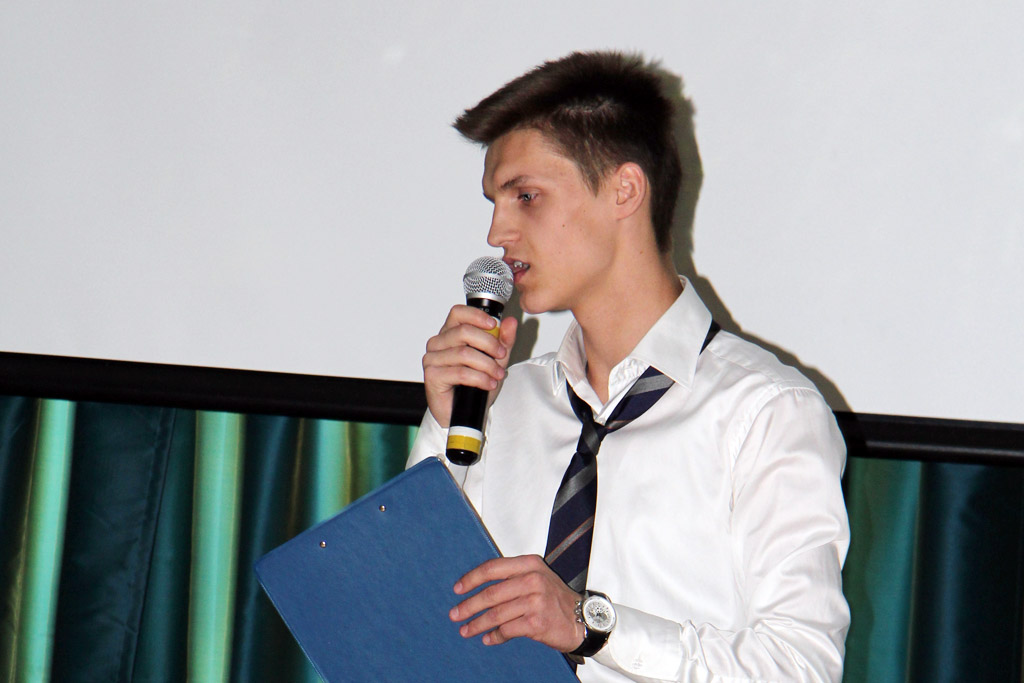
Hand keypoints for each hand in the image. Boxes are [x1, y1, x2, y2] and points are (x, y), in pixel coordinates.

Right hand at [422, 305, 517, 427]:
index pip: (458, 313)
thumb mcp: (495, 360)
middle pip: (464, 331)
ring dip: (487, 365)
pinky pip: (460, 372)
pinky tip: (488, 383)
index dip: (477, 316)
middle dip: (489, 343)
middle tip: (502, 355)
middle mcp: (438, 343)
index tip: (494, 325)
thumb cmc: (474, 385)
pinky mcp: (432, 375)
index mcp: (449, 333)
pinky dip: (479, 378)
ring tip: (497, 374)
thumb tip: (510, 322)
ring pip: (464, 353)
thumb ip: (503, 340)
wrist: (464, 414)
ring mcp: (432, 359)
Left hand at [448, 555, 583, 651]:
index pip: (492, 568)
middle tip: (454, 614)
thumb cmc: (554, 598)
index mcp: (529, 564)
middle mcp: (532, 580)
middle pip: (491, 593)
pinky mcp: (536, 622)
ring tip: (465, 630)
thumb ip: (511, 579)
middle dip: (469, 605)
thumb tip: (478, 590)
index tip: (457, 589)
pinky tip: (487, 639)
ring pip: (496, 614)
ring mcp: (535, 601)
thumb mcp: (536, 577)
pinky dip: (494, 636)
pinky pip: (507, 630)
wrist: (581, 619)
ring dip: (477, 624)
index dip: (471, 579)